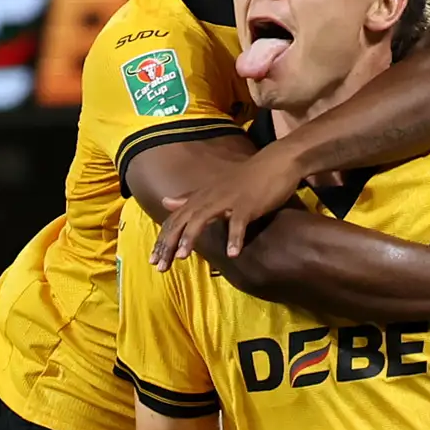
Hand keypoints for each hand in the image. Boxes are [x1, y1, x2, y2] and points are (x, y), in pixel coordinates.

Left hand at [152, 148, 310, 267]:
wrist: (276, 162)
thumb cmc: (246, 178)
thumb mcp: (214, 188)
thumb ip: (190, 198)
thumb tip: (166, 202)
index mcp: (201, 197)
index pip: (175, 220)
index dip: (163, 240)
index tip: (154, 261)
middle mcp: (210, 197)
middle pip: (183, 221)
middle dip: (169, 244)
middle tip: (160, 267)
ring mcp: (228, 200)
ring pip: (203, 218)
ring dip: (191, 237)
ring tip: (182, 257)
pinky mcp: (248, 204)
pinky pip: (239, 222)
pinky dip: (235, 237)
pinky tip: (232, 254)